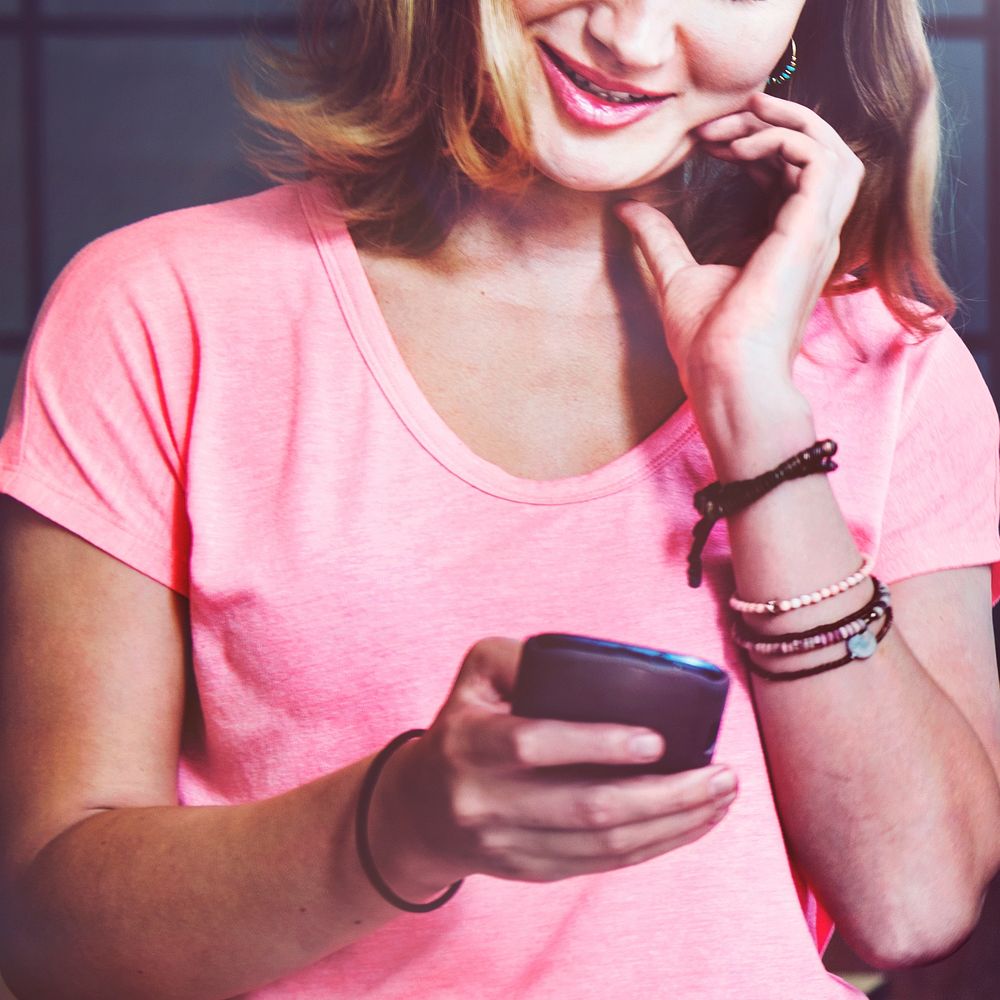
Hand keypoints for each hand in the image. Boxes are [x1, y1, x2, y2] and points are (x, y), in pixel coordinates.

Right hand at [370, 638, 737, 897]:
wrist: (420, 811)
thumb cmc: (463, 726)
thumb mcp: (474, 676)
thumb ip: (521, 657)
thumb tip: (594, 663)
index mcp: (468, 744)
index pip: (533, 744)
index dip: (596, 744)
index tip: (657, 739)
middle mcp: (485, 802)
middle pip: (587, 809)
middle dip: (666, 796)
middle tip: (721, 774)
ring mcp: (509, 846)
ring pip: (605, 846)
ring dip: (674, 825)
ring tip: (722, 796)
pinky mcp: (532, 872)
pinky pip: (603, 865)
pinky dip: (656, 845)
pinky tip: (691, 822)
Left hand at [615, 91, 864, 397]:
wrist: (724, 377)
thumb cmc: (707, 345)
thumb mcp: (675, 276)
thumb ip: (659, 238)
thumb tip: (628, 208)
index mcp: (786, 243)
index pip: (790, 173)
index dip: (755, 144)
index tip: (706, 140)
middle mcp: (809, 235)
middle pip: (818, 153)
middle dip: (773, 123)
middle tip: (718, 119)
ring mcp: (816, 233)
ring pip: (833, 150)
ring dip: (788, 122)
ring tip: (739, 117)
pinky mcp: (810, 232)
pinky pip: (820, 160)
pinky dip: (785, 139)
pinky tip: (738, 146)